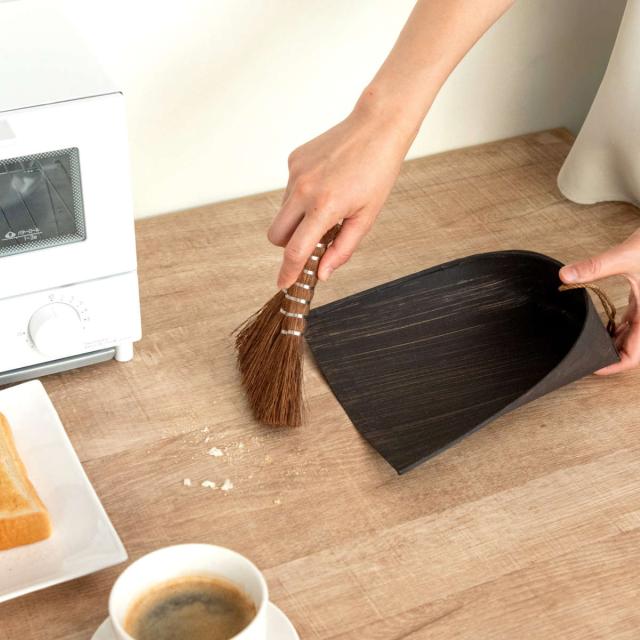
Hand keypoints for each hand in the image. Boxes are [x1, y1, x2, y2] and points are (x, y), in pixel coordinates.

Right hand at [268, 103, 415, 287]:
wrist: (377, 127)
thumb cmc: (377, 172)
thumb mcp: (366, 217)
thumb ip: (343, 249)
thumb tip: (323, 273)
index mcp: (324, 207)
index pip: (295, 250)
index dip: (288, 272)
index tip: (283, 283)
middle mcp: (303, 190)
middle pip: (276, 236)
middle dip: (288, 245)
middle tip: (313, 240)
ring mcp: (295, 173)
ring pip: (283, 212)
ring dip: (298, 218)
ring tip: (329, 203)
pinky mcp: (293, 160)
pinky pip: (289, 190)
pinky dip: (302, 196)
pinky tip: (326, 183)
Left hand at [559, 228, 639, 374]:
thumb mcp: (627, 255)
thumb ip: (596, 266)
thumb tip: (566, 275)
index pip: (635, 355)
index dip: (614, 365)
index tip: (593, 366)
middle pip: (631, 347)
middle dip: (609, 352)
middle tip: (584, 352)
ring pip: (632, 334)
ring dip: (613, 339)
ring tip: (589, 338)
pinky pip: (633, 320)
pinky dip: (618, 324)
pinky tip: (604, 321)